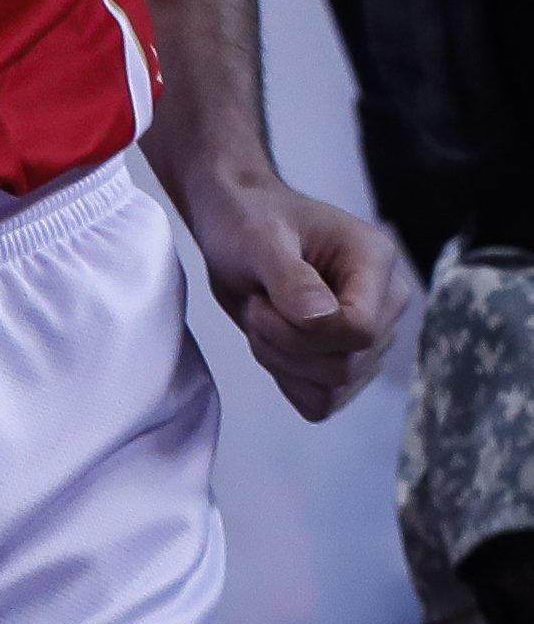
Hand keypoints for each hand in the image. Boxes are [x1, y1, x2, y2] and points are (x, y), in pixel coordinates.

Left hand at [178, 171, 414, 420]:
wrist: (235, 228)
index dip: (303, 332)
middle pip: (346, 365)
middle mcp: (387, 303)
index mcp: (376, 261)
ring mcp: (373, 338)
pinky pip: (322, 402)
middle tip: (256, 306)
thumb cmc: (248, 221)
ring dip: (280, 361)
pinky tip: (272, 341)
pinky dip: (286, 378)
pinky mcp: (349, 363)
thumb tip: (321, 319)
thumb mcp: (258, 238)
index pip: (360, 330)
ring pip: (334, 389)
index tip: (261, 302)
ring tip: (263, 318)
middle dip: (283, 344)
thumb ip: (290, 278)